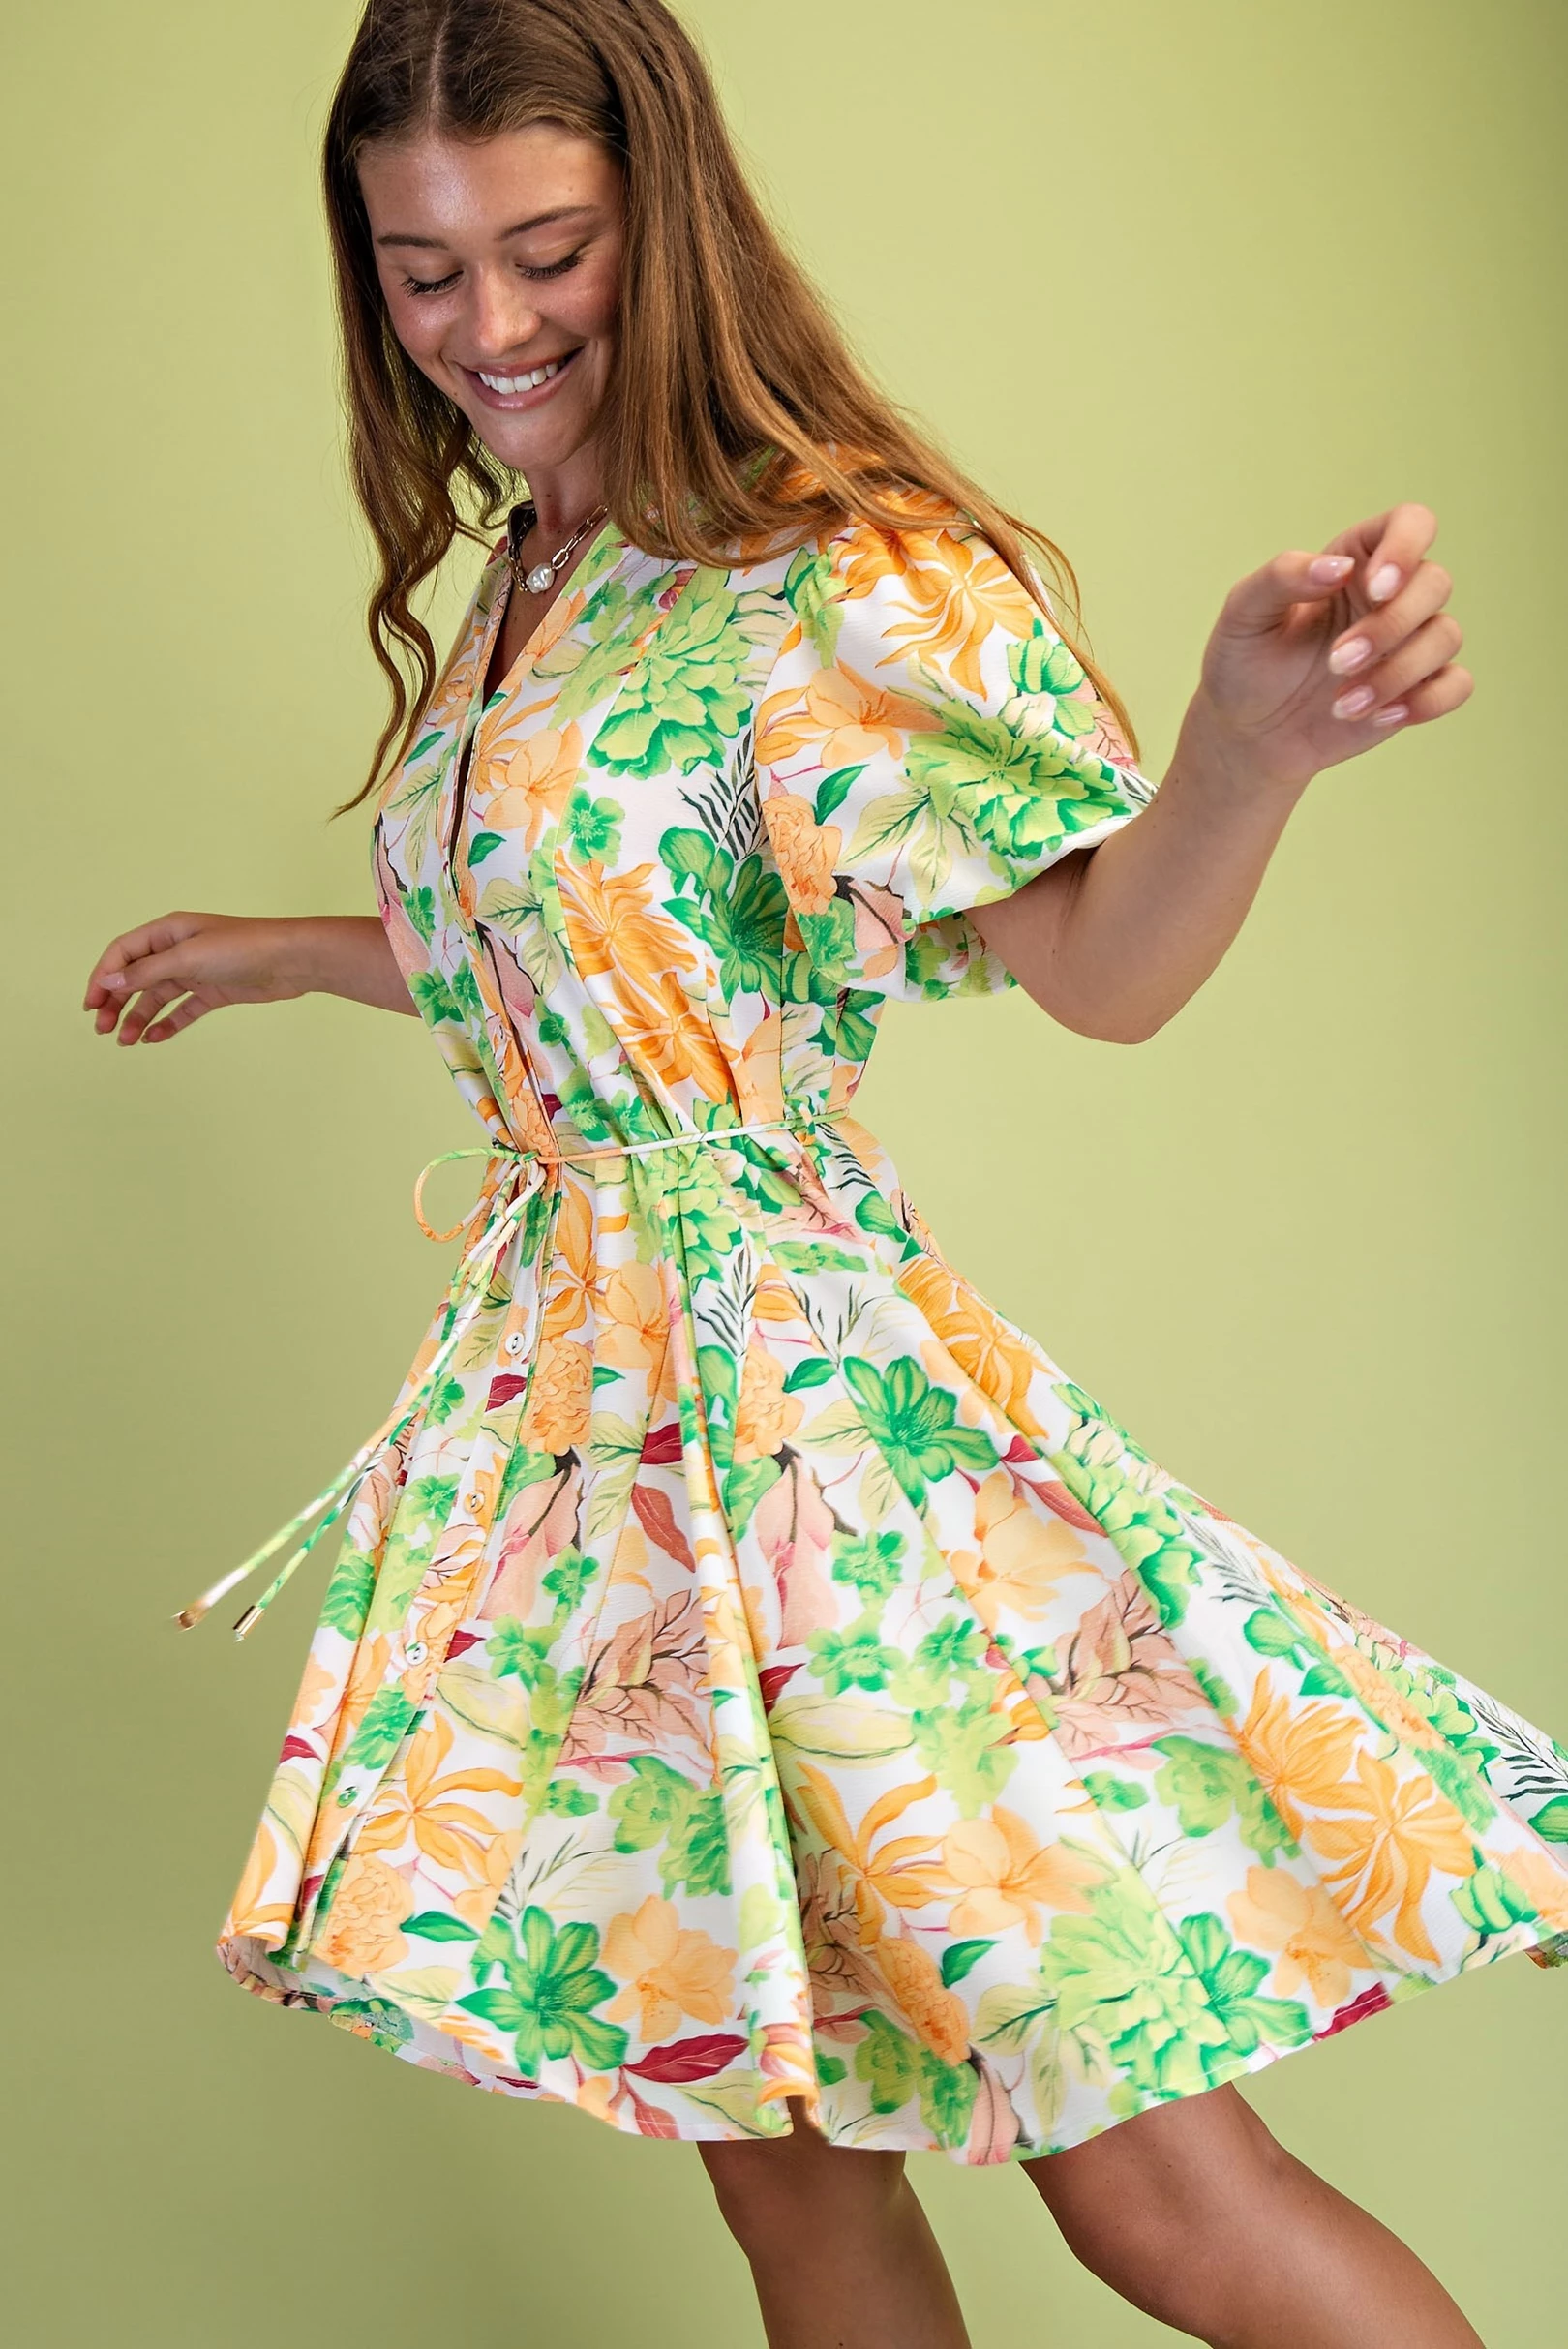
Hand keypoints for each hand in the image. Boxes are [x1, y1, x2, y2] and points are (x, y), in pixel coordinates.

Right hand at [83, 912, 318, 1043]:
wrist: (291, 960)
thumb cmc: (241, 948)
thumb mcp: (188, 958)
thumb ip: (147, 972)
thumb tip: (108, 981)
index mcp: (167, 932)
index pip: (123, 953)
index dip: (103, 976)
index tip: (91, 1004)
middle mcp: (178, 950)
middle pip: (136, 976)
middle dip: (116, 1001)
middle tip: (102, 1028)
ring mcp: (196, 972)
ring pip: (157, 996)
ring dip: (138, 1017)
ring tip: (124, 1041)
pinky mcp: (214, 991)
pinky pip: (183, 1009)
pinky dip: (167, 1023)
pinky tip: (153, 1039)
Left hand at [1188, 502, 1472, 791]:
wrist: (1247, 733)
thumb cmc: (1244, 663)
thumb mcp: (1244, 613)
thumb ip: (1282, 576)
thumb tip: (1339, 567)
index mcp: (1356, 561)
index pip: (1411, 524)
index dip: (1406, 547)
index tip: (1374, 589)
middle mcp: (1392, 596)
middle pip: (1436, 583)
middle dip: (1390, 626)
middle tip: (1336, 663)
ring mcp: (1409, 643)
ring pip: (1447, 636)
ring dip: (1397, 673)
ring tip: (1341, 704)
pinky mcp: (1417, 689)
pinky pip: (1456, 685)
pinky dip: (1425, 702)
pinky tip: (1378, 717)